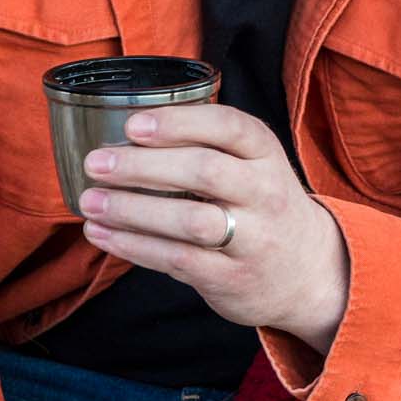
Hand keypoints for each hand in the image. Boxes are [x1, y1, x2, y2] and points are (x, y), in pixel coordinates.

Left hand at [77, 103, 350, 354]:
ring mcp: (253, 238)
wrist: (309, 271)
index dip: (179, 123)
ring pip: (189, 221)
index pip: (229, 127)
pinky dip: (134, 246)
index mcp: (265, 154)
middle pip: (205, 172)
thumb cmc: (262, 205)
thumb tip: (124, 134)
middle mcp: (265, 192)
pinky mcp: (232, 277)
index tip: (133, 125)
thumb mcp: (253, 165)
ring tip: (90, 202)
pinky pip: (178, 260)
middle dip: (143, 166)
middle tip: (97, 163)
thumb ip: (207, 146)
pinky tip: (104, 233)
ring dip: (133, 210)